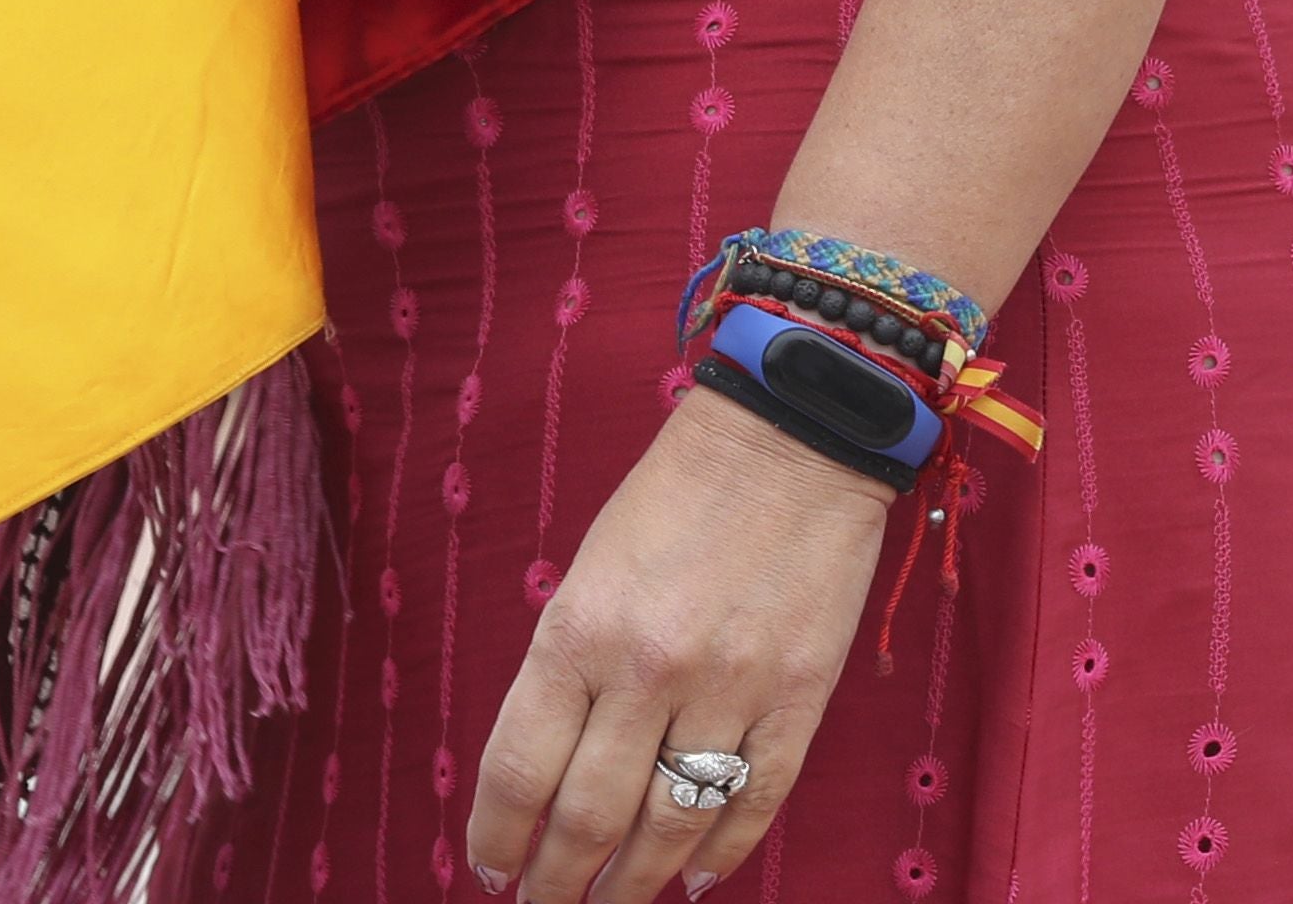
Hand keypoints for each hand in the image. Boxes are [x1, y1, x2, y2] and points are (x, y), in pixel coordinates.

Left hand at [469, 397, 888, 900]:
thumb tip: (552, 769)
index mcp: (579, 629)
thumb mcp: (591, 569)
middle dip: (558, 882)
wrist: (793, 434)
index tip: (492, 871)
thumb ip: (570, 667)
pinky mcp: (800, 698)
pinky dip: (722, 856)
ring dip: (633, 886)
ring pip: (670, 827)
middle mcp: (648, 670)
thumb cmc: (677, 494)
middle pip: (589, 818)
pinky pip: (755, 802)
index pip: (519, 771)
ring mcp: (730, 689)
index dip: (499, 838)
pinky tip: (694, 880)